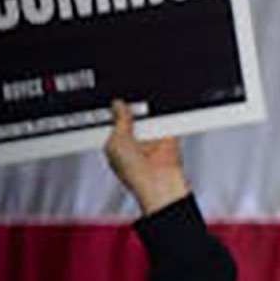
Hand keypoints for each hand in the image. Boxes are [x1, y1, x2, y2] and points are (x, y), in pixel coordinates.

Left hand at [103, 99, 188, 215]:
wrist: (161, 182)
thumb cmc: (135, 173)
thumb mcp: (118, 142)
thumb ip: (119, 121)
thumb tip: (118, 104)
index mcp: (115, 143)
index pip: (112, 120)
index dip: (111, 110)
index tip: (111, 98)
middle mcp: (133, 139)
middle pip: (131, 114)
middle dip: (130, 107)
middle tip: (128, 100)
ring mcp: (151, 136)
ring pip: (148, 115)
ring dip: (147, 111)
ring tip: (143, 107)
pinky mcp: (168, 134)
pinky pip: (166, 118)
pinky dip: (164, 113)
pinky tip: (158, 110)